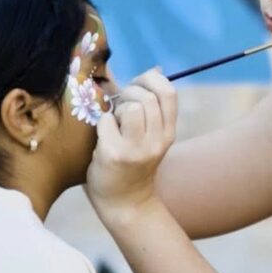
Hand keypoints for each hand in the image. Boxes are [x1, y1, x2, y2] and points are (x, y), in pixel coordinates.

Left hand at [87, 70, 176, 220]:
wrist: (124, 202)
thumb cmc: (132, 162)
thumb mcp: (152, 136)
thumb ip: (152, 107)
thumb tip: (155, 70)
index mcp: (168, 133)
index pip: (168, 93)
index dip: (151, 80)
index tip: (138, 86)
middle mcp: (157, 141)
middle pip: (146, 97)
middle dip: (128, 92)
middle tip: (120, 104)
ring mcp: (137, 149)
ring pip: (131, 107)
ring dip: (117, 108)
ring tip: (114, 121)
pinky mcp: (115, 155)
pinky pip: (107, 121)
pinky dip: (102, 123)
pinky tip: (104, 136)